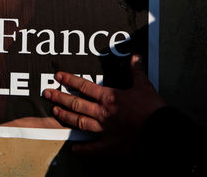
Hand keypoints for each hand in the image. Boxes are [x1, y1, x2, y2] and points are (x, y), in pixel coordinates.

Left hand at [42, 55, 165, 153]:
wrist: (160, 131)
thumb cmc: (151, 108)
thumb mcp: (144, 85)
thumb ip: (136, 71)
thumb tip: (135, 56)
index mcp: (109, 97)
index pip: (84, 86)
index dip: (70, 80)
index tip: (58, 76)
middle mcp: (102, 113)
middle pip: (76, 104)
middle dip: (60, 97)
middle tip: (46, 93)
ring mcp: (104, 130)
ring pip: (79, 123)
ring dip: (65, 117)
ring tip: (55, 112)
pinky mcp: (110, 146)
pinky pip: (93, 148)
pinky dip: (83, 149)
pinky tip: (74, 149)